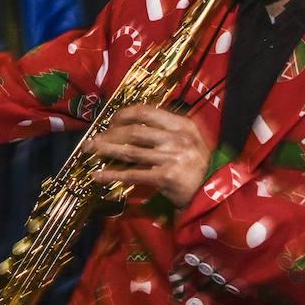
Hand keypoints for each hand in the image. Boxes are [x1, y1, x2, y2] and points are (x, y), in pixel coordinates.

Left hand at [86, 105, 211, 207]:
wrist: (214, 192)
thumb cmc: (198, 166)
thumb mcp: (189, 140)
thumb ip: (165, 129)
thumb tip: (131, 123)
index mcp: (182, 124)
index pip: (146, 112)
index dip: (124, 114)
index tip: (111, 120)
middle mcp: (177, 138)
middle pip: (134, 131)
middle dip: (109, 133)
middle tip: (94, 138)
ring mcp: (172, 158)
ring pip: (130, 151)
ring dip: (105, 150)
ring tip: (89, 149)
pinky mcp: (166, 177)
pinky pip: (133, 174)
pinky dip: (112, 175)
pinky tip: (99, 176)